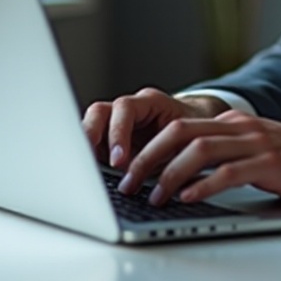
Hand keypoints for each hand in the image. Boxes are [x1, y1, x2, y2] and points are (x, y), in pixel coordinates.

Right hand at [82, 87, 229, 171]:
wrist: (195, 131)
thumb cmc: (191, 135)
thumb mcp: (185, 143)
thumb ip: (170, 153)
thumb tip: (162, 178)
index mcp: (150, 102)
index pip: (125, 108)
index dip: (118, 132)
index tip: (118, 161)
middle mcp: (129, 109)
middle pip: (99, 112)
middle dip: (91, 136)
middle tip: (90, 163)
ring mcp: (116, 123)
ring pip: (91, 128)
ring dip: (86, 149)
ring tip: (84, 173)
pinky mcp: (109, 141)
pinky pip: (93, 145)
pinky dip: (89, 160)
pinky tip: (90, 176)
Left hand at [115, 109, 280, 206]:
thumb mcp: (257, 148)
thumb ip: (227, 152)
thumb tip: (188, 173)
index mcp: (233, 122)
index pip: (179, 126)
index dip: (149, 145)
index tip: (128, 168)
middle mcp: (240, 126)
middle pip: (180, 132)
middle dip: (148, 157)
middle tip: (127, 182)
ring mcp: (255, 142)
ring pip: (199, 150)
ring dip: (169, 173)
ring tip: (152, 195)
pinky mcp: (270, 163)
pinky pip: (228, 172)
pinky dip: (203, 186)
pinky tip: (188, 198)